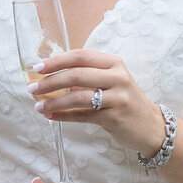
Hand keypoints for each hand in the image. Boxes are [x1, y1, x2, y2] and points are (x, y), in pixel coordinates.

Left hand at [28, 49, 166, 158]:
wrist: (150, 126)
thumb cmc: (125, 101)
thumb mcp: (110, 81)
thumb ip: (86, 76)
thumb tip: (50, 76)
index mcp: (114, 63)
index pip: (80, 56)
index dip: (55, 60)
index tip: (36, 66)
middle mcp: (117, 77)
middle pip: (77, 75)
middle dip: (50, 81)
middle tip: (32, 87)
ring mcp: (117, 98)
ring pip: (78, 96)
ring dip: (54, 102)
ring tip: (38, 106)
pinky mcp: (114, 118)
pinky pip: (82, 116)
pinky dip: (64, 116)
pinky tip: (51, 116)